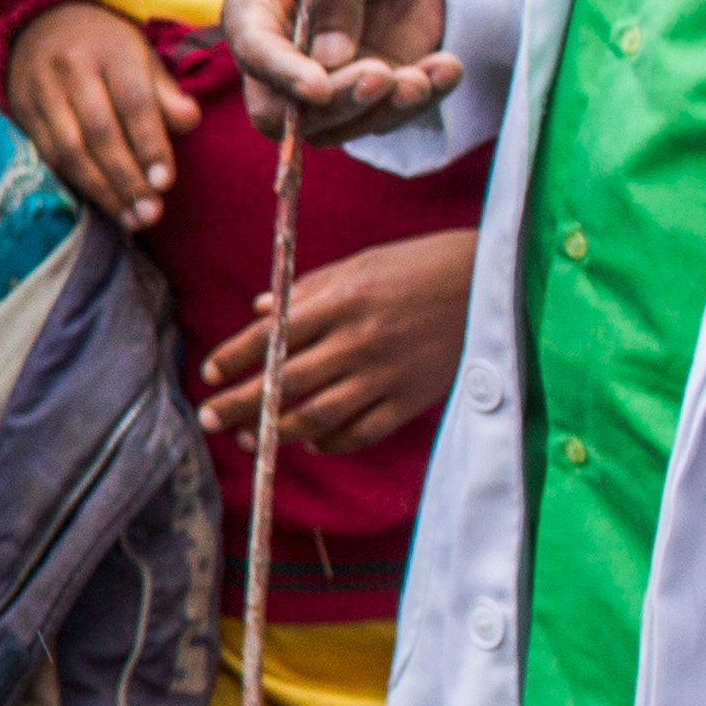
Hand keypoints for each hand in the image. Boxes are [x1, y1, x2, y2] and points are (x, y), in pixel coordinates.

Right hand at [0, 3, 192, 232]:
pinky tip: (101, 203)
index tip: (165, 183)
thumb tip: (189, 123)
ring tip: (130, 219)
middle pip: (99, 132)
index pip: (133, 103)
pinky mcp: (21, 110)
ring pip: (69, 149)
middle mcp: (72, 68)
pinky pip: (47, 154)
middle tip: (150, 214)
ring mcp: (40, 90)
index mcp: (112, 50)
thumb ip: (164, 91)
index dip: (149, 145)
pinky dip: (75, 183)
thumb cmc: (106, 47)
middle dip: (127, 178)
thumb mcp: (141, 56)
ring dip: (101, 190)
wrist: (40, 25)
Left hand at [195, 227, 472, 458]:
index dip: (234, 358)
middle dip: (239, 404)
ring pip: (317, 416)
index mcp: (341, 300)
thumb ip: (308, 290)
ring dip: (276, 431)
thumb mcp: (362, 263)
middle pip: (284, 383)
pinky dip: (330, 442)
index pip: (271, 337)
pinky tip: (310, 442)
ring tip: (249, 439)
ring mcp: (385, 374)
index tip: (208, 373)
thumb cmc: (422, 265)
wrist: (497, 281)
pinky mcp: (412, 398)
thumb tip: (259, 312)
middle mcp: (358, 340)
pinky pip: (361, 432)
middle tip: (208, 418)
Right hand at [218, 0, 456, 144]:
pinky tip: (446, 68)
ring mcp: (325, 82)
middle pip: (287, 112)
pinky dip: (418, 101)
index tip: (319, 86)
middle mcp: (282, 58)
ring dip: (382, 109)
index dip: (283, 75)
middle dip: (337, 102)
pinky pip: (386, 118)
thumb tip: (329, 59)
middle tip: (383, 75)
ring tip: (424, 75)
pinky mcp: (369, 95)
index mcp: (256, 12)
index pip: (256, 55)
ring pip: (336, 126)